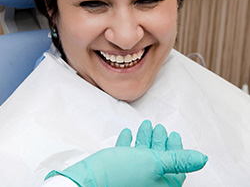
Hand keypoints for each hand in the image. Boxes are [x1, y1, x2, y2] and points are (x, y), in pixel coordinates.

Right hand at [45, 121, 207, 186]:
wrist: (89, 181)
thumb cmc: (122, 173)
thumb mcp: (155, 162)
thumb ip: (178, 160)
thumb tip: (202, 159)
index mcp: (159, 184)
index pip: (175, 168)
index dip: (176, 149)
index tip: (173, 134)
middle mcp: (146, 182)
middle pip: (158, 159)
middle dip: (159, 140)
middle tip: (159, 128)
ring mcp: (131, 177)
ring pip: (141, 155)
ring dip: (144, 139)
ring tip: (146, 126)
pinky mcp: (117, 171)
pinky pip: (125, 155)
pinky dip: (127, 144)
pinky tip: (126, 134)